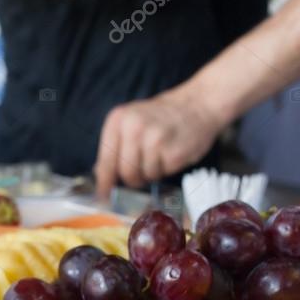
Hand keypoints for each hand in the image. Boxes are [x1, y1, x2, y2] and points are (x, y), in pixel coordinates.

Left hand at [95, 88, 224, 196]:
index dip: (104, 182)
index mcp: (118, 119)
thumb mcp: (131, 122)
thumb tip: (100, 175)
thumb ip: (115, 147)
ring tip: (161, 153)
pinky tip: (172, 152)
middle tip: (143, 169)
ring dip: (152, 171)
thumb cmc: (162, 117)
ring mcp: (155, 139)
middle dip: (134, 178)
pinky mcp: (174, 152)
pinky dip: (167, 168)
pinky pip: (163, 173)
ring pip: (144, 176)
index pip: (105, 160)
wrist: (198, 103)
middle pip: (125, 173)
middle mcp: (134, 127)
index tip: (103, 195)